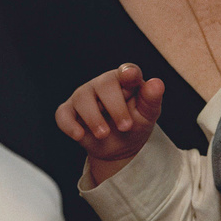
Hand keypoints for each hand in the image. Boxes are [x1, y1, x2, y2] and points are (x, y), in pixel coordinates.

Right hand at [56, 63, 164, 187]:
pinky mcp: (69, 111)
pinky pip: (63, 114)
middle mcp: (103, 84)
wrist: (119, 149)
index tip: (130, 77)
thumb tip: (157, 84)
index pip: (127, 71)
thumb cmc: (134, 125)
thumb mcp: (147, 115)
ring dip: (93, 118)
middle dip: (115, 107)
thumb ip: (151, 99)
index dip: (129, 73)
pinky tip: (79, 135)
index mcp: (125, 80)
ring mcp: (84, 96)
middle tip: (125, 126)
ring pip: (82, 98)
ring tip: (104, 134)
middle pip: (104, 84)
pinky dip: (69, 125)